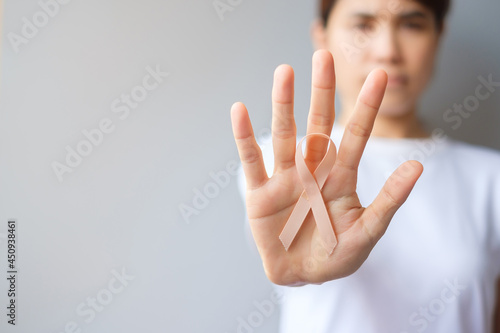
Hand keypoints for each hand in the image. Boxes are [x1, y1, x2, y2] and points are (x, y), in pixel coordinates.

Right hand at [230, 49, 422, 285]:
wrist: (301, 276)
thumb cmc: (337, 254)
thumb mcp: (367, 231)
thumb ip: (389, 200)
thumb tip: (418, 165)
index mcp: (339, 177)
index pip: (355, 135)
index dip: (367, 107)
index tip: (379, 77)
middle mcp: (312, 169)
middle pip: (317, 124)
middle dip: (322, 92)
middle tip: (325, 56)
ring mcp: (285, 178)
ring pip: (284, 135)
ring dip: (283, 104)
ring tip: (284, 73)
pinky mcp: (260, 193)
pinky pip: (252, 161)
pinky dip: (245, 137)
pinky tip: (240, 111)